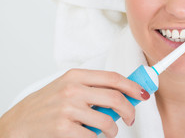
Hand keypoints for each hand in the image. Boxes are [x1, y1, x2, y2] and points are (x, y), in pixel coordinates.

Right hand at [0, 69, 149, 137]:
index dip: (132, 86)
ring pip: (107, 121)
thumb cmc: (46, 105)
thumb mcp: (68, 87)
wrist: (18, 123)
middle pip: (115, 98)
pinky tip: (90, 136)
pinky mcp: (63, 129)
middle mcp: (73, 90)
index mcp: (76, 76)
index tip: (143, 93)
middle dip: (130, 110)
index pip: (113, 78)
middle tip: (131, 117)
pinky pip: (93, 137)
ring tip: (109, 131)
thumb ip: (93, 88)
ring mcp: (68, 109)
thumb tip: (124, 93)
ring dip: (114, 129)